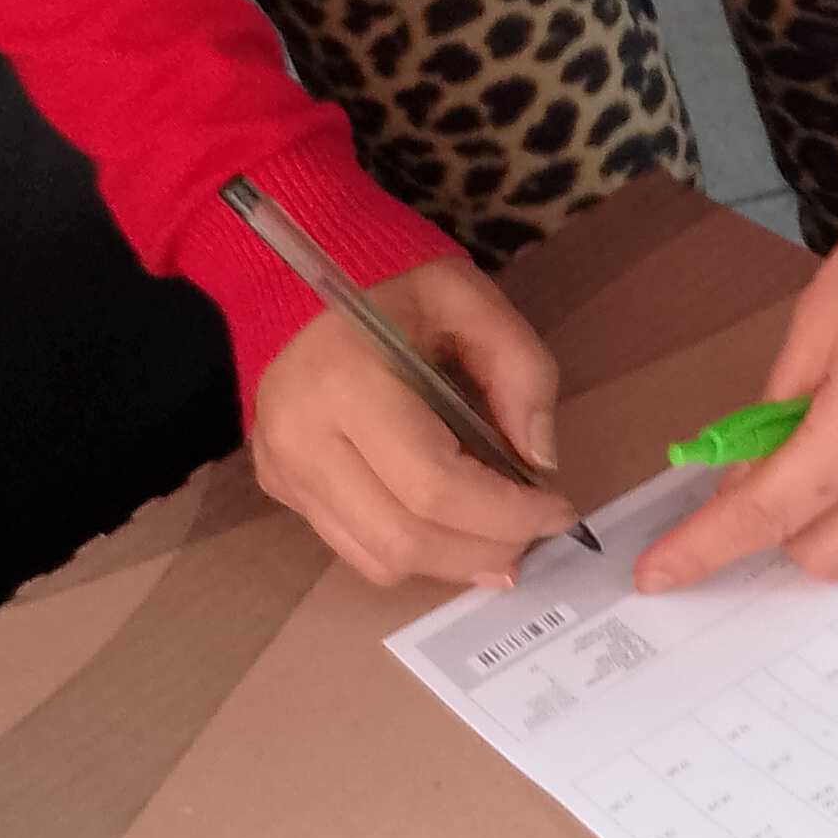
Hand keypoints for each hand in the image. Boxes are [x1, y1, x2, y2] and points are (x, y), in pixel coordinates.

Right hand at [250, 256, 573, 589]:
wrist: (298, 274)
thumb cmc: (394, 283)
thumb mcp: (472, 301)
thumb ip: (522, 372)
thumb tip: (541, 461)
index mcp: (346, 381)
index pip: (436, 486)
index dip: (507, 514)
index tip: (559, 512)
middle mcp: (301, 438)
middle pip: (406, 537)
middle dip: (485, 549)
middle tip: (535, 537)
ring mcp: (282, 468)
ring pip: (379, 558)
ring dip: (452, 562)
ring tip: (500, 542)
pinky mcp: (278, 484)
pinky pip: (354, 547)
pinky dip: (413, 551)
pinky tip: (450, 530)